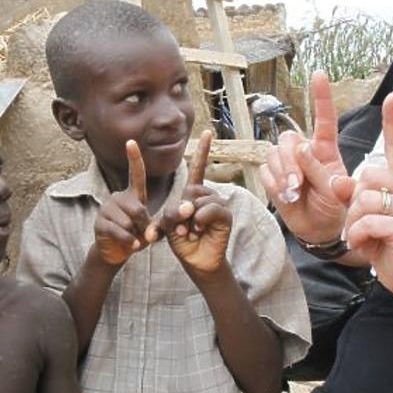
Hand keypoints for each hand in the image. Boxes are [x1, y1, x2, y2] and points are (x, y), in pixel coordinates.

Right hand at [94, 140, 154, 265]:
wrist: (117, 252)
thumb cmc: (136, 236)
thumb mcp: (151, 229)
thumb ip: (158, 225)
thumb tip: (157, 229)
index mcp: (132, 195)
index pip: (135, 174)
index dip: (133, 158)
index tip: (130, 141)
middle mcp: (117, 197)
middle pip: (137, 208)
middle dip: (144, 225)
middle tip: (143, 234)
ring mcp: (106, 209)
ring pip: (128, 222)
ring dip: (135, 235)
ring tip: (132, 238)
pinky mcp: (99, 222)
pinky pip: (119, 231)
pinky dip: (128, 241)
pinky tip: (131, 245)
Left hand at [156, 131, 231, 275]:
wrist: (195, 260)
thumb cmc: (181, 241)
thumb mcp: (168, 225)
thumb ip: (170, 214)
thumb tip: (188, 209)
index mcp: (193, 193)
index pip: (198, 168)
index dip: (204, 151)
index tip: (208, 131)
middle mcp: (207, 195)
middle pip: (190, 191)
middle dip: (179, 211)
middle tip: (180, 228)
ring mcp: (218, 204)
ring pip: (199, 200)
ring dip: (189, 219)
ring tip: (189, 232)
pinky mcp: (225, 215)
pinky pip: (212, 209)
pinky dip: (201, 219)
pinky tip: (198, 230)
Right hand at [260, 72, 351, 242]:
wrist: (319, 229)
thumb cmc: (334, 207)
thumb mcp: (336, 191)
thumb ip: (321, 170)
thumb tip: (303, 148)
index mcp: (326, 149)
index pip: (324, 119)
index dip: (321, 96)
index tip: (319, 74)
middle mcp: (304, 151)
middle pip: (288, 140)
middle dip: (290, 162)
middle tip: (297, 185)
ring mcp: (287, 164)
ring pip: (273, 155)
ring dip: (282, 175)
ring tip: (293, 194)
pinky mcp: (273, 177)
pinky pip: (265, 172)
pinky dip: (274, 185)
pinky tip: (285, 196)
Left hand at [343, 94, 392, 303]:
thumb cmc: (387, 242)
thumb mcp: (365, 215)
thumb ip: (352, 195)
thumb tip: (337, 180)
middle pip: (366, 177)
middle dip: (352, 202)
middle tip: (360, 223)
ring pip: (364, 199)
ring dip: (354, 222)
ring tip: (364, 236)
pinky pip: (368, 221)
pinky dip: (359, 235)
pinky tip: (368, 245)